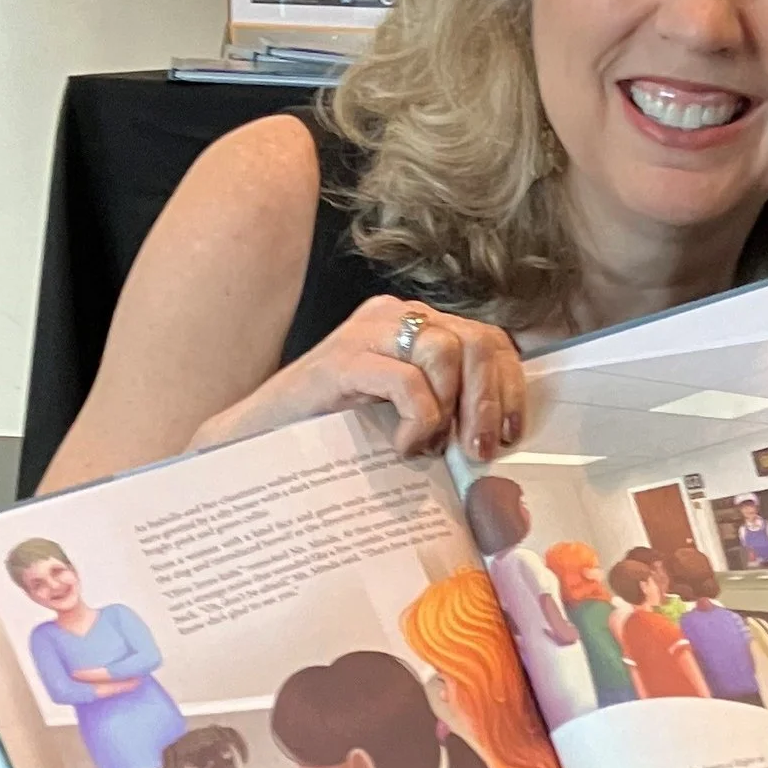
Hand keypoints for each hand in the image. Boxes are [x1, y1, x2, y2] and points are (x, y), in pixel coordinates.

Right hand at [195, 296, 524, 461]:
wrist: (258, 443)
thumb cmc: (335, 437)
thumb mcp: (404, 417)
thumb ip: (447, 410)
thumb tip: (499, 440)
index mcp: (415, 324)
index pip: (488, 340)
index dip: (509, 388)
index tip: (510, 435)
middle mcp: (394, 316)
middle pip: (477, 342)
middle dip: (489, 402)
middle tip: (478, 451)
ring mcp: (365, 332)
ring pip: (447, 351)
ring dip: (452, 410)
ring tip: (432, 447)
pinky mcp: (341, 359)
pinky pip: (407, 380)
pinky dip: (419, 419)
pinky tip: (403, 447)